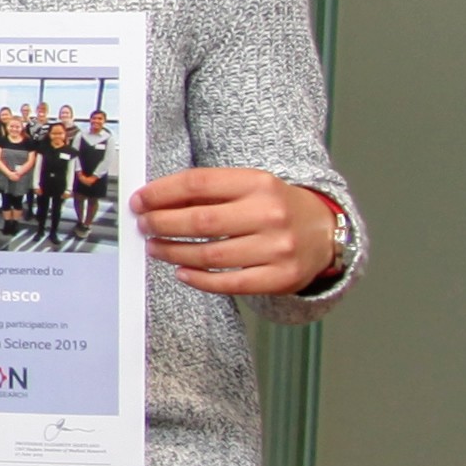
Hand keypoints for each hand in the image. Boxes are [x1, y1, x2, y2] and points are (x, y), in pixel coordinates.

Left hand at [141, 166, 344, 298]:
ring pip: (210, 255)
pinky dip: (199, 279)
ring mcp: (277, 248)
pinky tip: (182, 272)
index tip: (140, 201)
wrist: (325, 232)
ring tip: (156, 248)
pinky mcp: (279, 277)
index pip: (197, 183)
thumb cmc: (277, 207)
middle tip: (144, 226)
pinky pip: (228, 282)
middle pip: (200, 221)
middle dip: (162, 224)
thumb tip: (158, 201)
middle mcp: (269, 214)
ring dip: (173, 252)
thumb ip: (211, 191)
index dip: (161, 193)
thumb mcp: (251, 186)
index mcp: (258, 183)